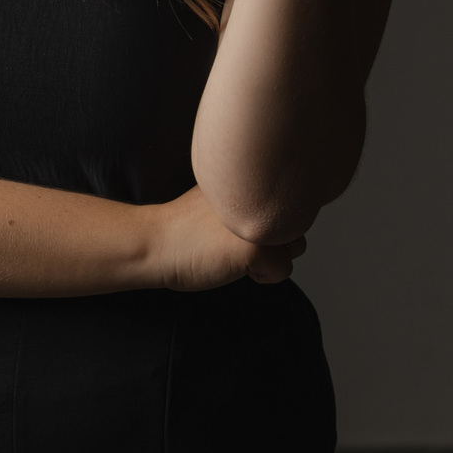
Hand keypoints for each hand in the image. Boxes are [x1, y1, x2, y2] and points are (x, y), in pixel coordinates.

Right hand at [150, 185, 308, 293]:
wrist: (154, 242)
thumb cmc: (184, 226)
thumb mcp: (224, 199)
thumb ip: (252, 197)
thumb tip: (286, 210)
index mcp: (252, 176)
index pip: (289, 203)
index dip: (268, 221)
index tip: (238, 226)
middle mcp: (262, 194)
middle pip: (298, 225)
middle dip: (274, 240)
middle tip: (234, 240)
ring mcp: (261, 221)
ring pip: (295, 248)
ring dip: (271, 256)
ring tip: (235, 251)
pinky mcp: (257, 249)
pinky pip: (283, 271)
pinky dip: (262, 276)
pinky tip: (232, 265)